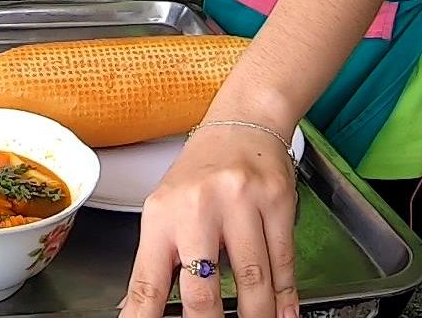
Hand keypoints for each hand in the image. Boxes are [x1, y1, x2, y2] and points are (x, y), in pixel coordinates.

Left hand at [121, 124, 299, 317]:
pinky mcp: (276, 201)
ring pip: (251, 279)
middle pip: (202, 289)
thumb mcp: (166, 207)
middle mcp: (198, 208)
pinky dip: (285, 297)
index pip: (148, 281)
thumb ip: (156, 259)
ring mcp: (239, 203)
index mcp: (161, 215)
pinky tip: (283, 314)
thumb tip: (137, 307)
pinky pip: (283, 262)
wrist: (242, 123)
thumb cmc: (200, 171)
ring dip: (255, 315)